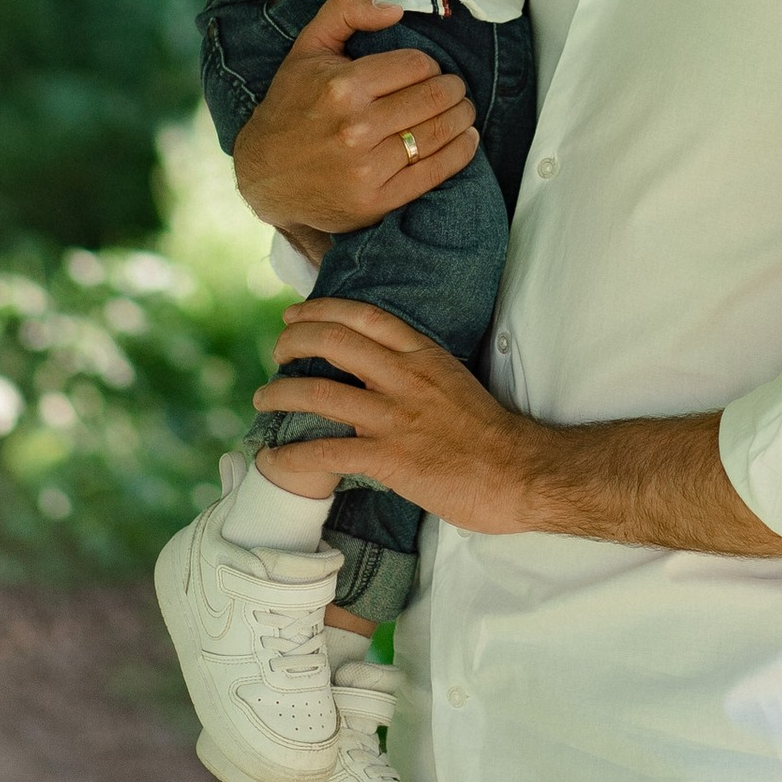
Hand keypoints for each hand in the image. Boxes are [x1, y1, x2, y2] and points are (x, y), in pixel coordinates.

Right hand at [231, 0, 479, 242]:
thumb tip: (393, 10)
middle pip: (434, 98)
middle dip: (454, 90)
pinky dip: (460, 153)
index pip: (417, 65)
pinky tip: (466, 140)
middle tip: (455, 90)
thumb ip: (346, 11)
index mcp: (343, 85)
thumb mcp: (307, 48)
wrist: (263, 174)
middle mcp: (355, 127)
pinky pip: (434, 172)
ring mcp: (367, 168)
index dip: (430, 65)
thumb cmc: (291, 107)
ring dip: (461, 118)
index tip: (428, 71)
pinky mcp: (376, 201)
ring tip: (462, 111)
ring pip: (439, 133)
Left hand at [253, 303, 546, 531]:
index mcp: (424, 355)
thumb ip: (418, 375)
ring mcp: (395, 417)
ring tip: (262, 401)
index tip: (296, 314)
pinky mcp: (389, 458)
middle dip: (293, 342)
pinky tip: (273, 457)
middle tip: (276, 352)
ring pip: (319, 393)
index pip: (365, 316)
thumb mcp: (455, 383)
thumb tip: (384, 376)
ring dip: (280, 395)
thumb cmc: (491, 434)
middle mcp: (405, 377)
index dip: (322, 309)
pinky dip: (290, 454)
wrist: (519, 471)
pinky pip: (325, 452)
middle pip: (333, 342)